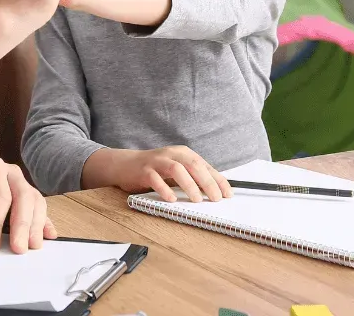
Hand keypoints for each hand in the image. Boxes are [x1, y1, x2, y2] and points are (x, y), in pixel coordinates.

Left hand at [0, 155, 57, 253]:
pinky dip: (43, 222)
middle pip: (23, 196)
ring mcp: (19, 182)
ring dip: (35, 225)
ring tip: (32, 246)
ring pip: (35, 201)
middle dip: (22, 224)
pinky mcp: (24, 195)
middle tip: (18, 248)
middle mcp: (9, 172)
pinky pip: (38, 207)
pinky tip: (48, 235)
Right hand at [107, 146, 231, 202]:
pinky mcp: (144, 171)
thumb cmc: (155, 170)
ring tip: (197, 200)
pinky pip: (155, 179)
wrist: (125, 165)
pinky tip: (172, 199)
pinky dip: (165, 189)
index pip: (204, 165)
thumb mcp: (176, 170)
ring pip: (176, 169)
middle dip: (207, 182)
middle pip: (193, 165)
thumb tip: (215, 190)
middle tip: (216, 198)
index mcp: (182, 153)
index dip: (218, 179)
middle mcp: (171, 154)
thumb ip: (192, 177)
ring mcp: (157, 161)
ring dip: (189, 185)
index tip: (228, 194)